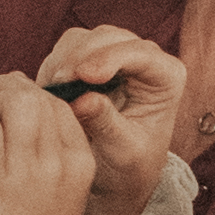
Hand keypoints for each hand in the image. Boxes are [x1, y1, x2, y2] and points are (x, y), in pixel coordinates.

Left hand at [0, 72, 97, 214]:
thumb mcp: (61, 203)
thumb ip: (50, 162)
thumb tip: (18, 122)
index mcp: (83, 167)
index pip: (61, 106)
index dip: (33, 99)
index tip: (12, 109)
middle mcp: (59, 163)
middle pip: (35, 98)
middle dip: (8, 95)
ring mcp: (26, 171)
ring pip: (10, 104)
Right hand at [31, 20, 185, 214]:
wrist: (117, 176)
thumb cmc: (130, 166)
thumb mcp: (123, 151)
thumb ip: (105, 123)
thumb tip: (81, 100)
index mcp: (166, 77)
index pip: (141, 53)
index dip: (110, 58)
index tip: (84, 75)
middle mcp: (143, 59)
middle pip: (107, 37)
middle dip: (79, 57)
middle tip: (57, 85)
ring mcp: (114, 55)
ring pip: (82, 39)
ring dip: (62, 61)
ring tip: (52, 94)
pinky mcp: (89, 60)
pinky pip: (65, 51)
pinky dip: (53, 68)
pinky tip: (49, 93)